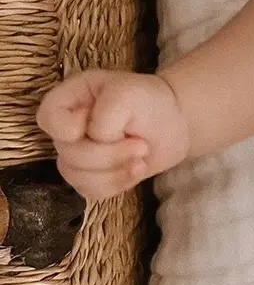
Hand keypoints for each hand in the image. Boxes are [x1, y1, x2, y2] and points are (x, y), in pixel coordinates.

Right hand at [36, 70, 189, 200]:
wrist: (175, 123)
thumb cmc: (150, 101)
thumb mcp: (129, 94)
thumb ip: (105, 115)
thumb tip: (95, 141)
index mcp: (70, 99)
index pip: (47, 117)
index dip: (67, 129)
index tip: (95, 126)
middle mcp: (67, 128)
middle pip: (68, 153)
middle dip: (108, 154)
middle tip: (141, 145)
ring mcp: (77, 153)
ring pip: (76, 175)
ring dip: (114, 170)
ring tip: (142, 156)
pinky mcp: (91, 175)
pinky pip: (90, 190)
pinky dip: (116, 184)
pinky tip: (136, 170)